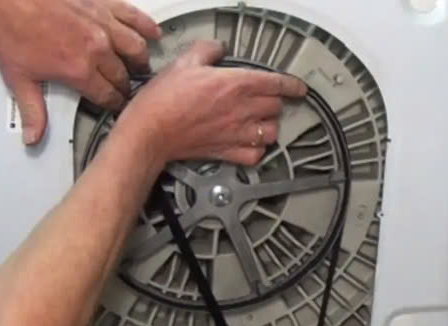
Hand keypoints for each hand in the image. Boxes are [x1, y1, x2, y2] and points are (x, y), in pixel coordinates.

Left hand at [0, 0, 161, 144]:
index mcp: (80, 71)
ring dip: (141, 62)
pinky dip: (147, 27)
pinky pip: (134, 17)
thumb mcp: (19, 77)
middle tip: (125, 90)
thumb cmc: (13, 28)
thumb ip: (32, 111)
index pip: (109, 97)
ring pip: (137, 49)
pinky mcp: (105, 5)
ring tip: (140, 67)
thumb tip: (33, 137)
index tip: (117, 107)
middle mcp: (98, 49)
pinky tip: (154, 34)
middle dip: (126, 87)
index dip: (115, 105)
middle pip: (124, 76)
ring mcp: (104, 25)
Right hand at [115, 41, 306, 166]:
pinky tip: (251, 143)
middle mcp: (240, 110)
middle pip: (276, 107)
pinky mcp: (226, 152)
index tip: (298, 87)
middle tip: (269, 99)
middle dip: (276, 101)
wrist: (149, 131)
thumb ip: (207, 51)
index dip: (292, 84)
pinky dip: (257, 150)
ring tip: (262, 121)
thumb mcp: (184, 62)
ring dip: (270, 126)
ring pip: (271, 132)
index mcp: (234, 85)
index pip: (276, 83)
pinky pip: (254, 155)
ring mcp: (235, 134)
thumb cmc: (163, 101)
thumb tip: (217, 48)